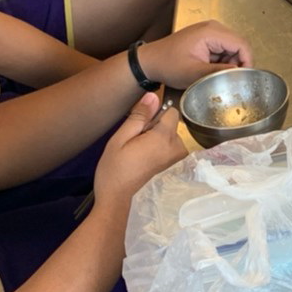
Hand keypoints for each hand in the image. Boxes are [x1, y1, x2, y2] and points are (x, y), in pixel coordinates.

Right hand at [92, 92, 186, 206]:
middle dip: (156, 125)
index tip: (141, 125)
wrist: (116, 197)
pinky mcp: (173, 164)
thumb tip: (153, 95)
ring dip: (157, 136)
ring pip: (171, 133)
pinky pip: (170, 144)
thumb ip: (139, 116)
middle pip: (172, 122)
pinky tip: (144, 155)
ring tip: (138, 148)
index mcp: (164, 138)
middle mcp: (176, 147)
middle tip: (136, 140)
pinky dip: (159, 145)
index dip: (155, 113)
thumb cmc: (114, 168)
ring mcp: (176, 157)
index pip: (172, 111)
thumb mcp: (120, 138)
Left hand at [136, 20, 254, 87]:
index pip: (242, 44)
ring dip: (229, 63)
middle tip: (230, 80)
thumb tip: (238, 74)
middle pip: (239, 45)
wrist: (150, 61)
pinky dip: (222, 61)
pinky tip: (211, 70)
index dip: (247, 62)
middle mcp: (214, 27)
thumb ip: (218, 72)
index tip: (244, 78)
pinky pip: (223, 49)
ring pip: (232, 48)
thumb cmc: (168, 65)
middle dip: (238, 63)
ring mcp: (210, 31)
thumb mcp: (194, 73)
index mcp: (211, 32)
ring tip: (216, 75)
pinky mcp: (207, 37)